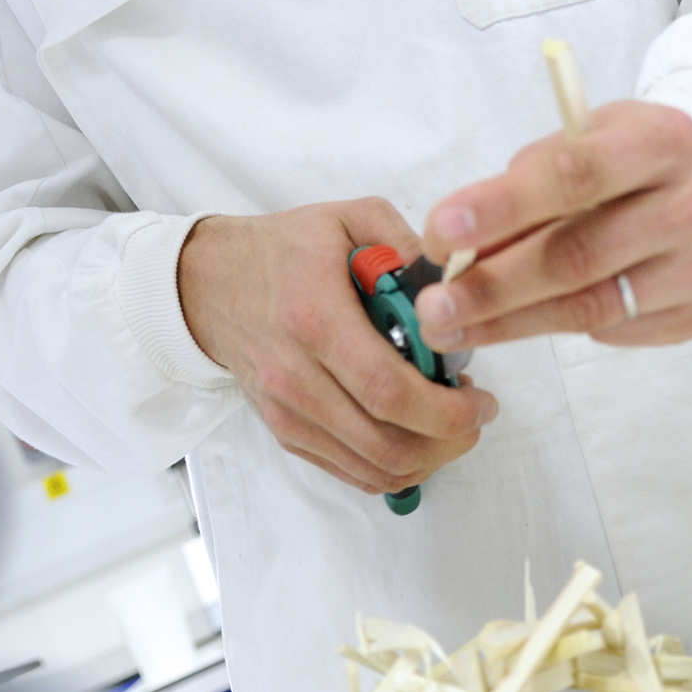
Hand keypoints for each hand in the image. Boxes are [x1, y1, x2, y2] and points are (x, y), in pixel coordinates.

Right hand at [177, 199, 496, 495]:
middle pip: (385, 442)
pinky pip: (352, 473)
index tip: (481, 398)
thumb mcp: (347, 218)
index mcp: (316, 319)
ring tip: (451, 423)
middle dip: (448, 440)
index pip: (387, 390)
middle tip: (476, 414)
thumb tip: (451, 281)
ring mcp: (287, 413)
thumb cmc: (282, 250)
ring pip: (373, 468)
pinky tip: (417, 434)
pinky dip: (396, 466)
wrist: (210, 285)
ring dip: (428, 458)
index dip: (445, 409)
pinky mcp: (286, 433)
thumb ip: (403, 241)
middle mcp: (296, 377)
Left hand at [416, 103, 691, 350]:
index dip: (501, 206)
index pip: (574, 175)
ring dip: (511, 322)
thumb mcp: (582, 140)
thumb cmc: (626, 157)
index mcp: (666, 139)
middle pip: (581, 254)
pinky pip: (617, 332)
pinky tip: (525, 320)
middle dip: (494, 284)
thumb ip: (527, 184)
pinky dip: (562, 327)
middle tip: (433, 304)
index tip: (438, 232)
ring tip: (452, 326)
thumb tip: (457, 249)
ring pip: (593, 307)